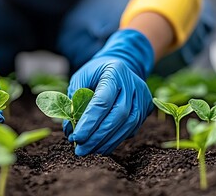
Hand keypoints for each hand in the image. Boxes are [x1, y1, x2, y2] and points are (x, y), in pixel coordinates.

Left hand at [63, 29, 154, 155]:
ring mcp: (142, 97)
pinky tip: (101, 146)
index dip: (89, 122)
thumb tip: (70, 129)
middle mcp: (133, 85)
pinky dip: (115, 140)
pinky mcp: (146, 109)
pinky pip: (131, 129)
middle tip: (80, 150)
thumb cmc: (96, 72)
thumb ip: (74, 101)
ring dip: (106, 142)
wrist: (121, 64)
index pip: (102, 101)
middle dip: (97, 137)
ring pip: (127, 126)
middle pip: (117, 116)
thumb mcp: (81, 78)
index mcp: (115, 72)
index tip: (76, 137)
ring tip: (89, 151)